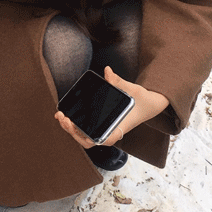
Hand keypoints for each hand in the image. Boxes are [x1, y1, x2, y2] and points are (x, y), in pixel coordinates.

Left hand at [54, 66, 169, 149]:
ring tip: (61, 116)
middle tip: (63, 118)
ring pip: (85, 136)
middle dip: (73, 132)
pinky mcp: (102, 124)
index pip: (103, 140)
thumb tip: (107, 71)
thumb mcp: (134, 90)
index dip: (88, 137)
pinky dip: (75, 124)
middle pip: (89, 140)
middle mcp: (111, 131)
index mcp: (119, 128)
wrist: (150, 105)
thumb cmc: (143, 100)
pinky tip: (65, 115)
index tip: (77, 128)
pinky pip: (86, 129)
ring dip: (71, 129)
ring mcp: (106, 129)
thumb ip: (119, 82)